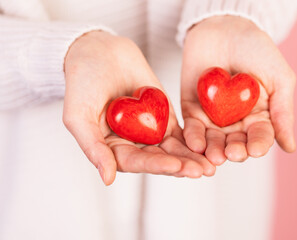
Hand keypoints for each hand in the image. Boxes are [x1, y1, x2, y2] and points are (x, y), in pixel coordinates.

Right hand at [63, 31, 214, 184]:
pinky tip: (210, 142)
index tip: (176, 166)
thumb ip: (93, 147)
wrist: (100, 53)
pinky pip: (182, 130)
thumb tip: (107, 179)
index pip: (136, 162)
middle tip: (202, 171)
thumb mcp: (79, 115)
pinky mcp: (165, 116)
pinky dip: (195, 137)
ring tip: (211, 164)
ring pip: (174, 148)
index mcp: (112, 149)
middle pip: (159, 159)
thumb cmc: (82, 83)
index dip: (156, 165)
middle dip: (181, 165)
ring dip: (192, 156)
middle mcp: (133, 144)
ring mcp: (150, 131)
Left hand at [181, 16, 295, 164]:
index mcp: (259, 116)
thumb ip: (283, 112)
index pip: (260, 136)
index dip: (258, 144)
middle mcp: (236, 121)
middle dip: (234, 149)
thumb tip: (290, 148)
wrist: (223, 27)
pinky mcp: (192, 109)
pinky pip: (192, 126)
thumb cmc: (256, 49)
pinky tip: (195, 144)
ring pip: (213, 140)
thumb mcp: (278, 77)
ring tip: (213, 155)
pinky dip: (193, 136)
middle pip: (235, 142)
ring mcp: (213, 116)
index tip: (255, 150)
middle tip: (231, 153)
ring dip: (212, 149)